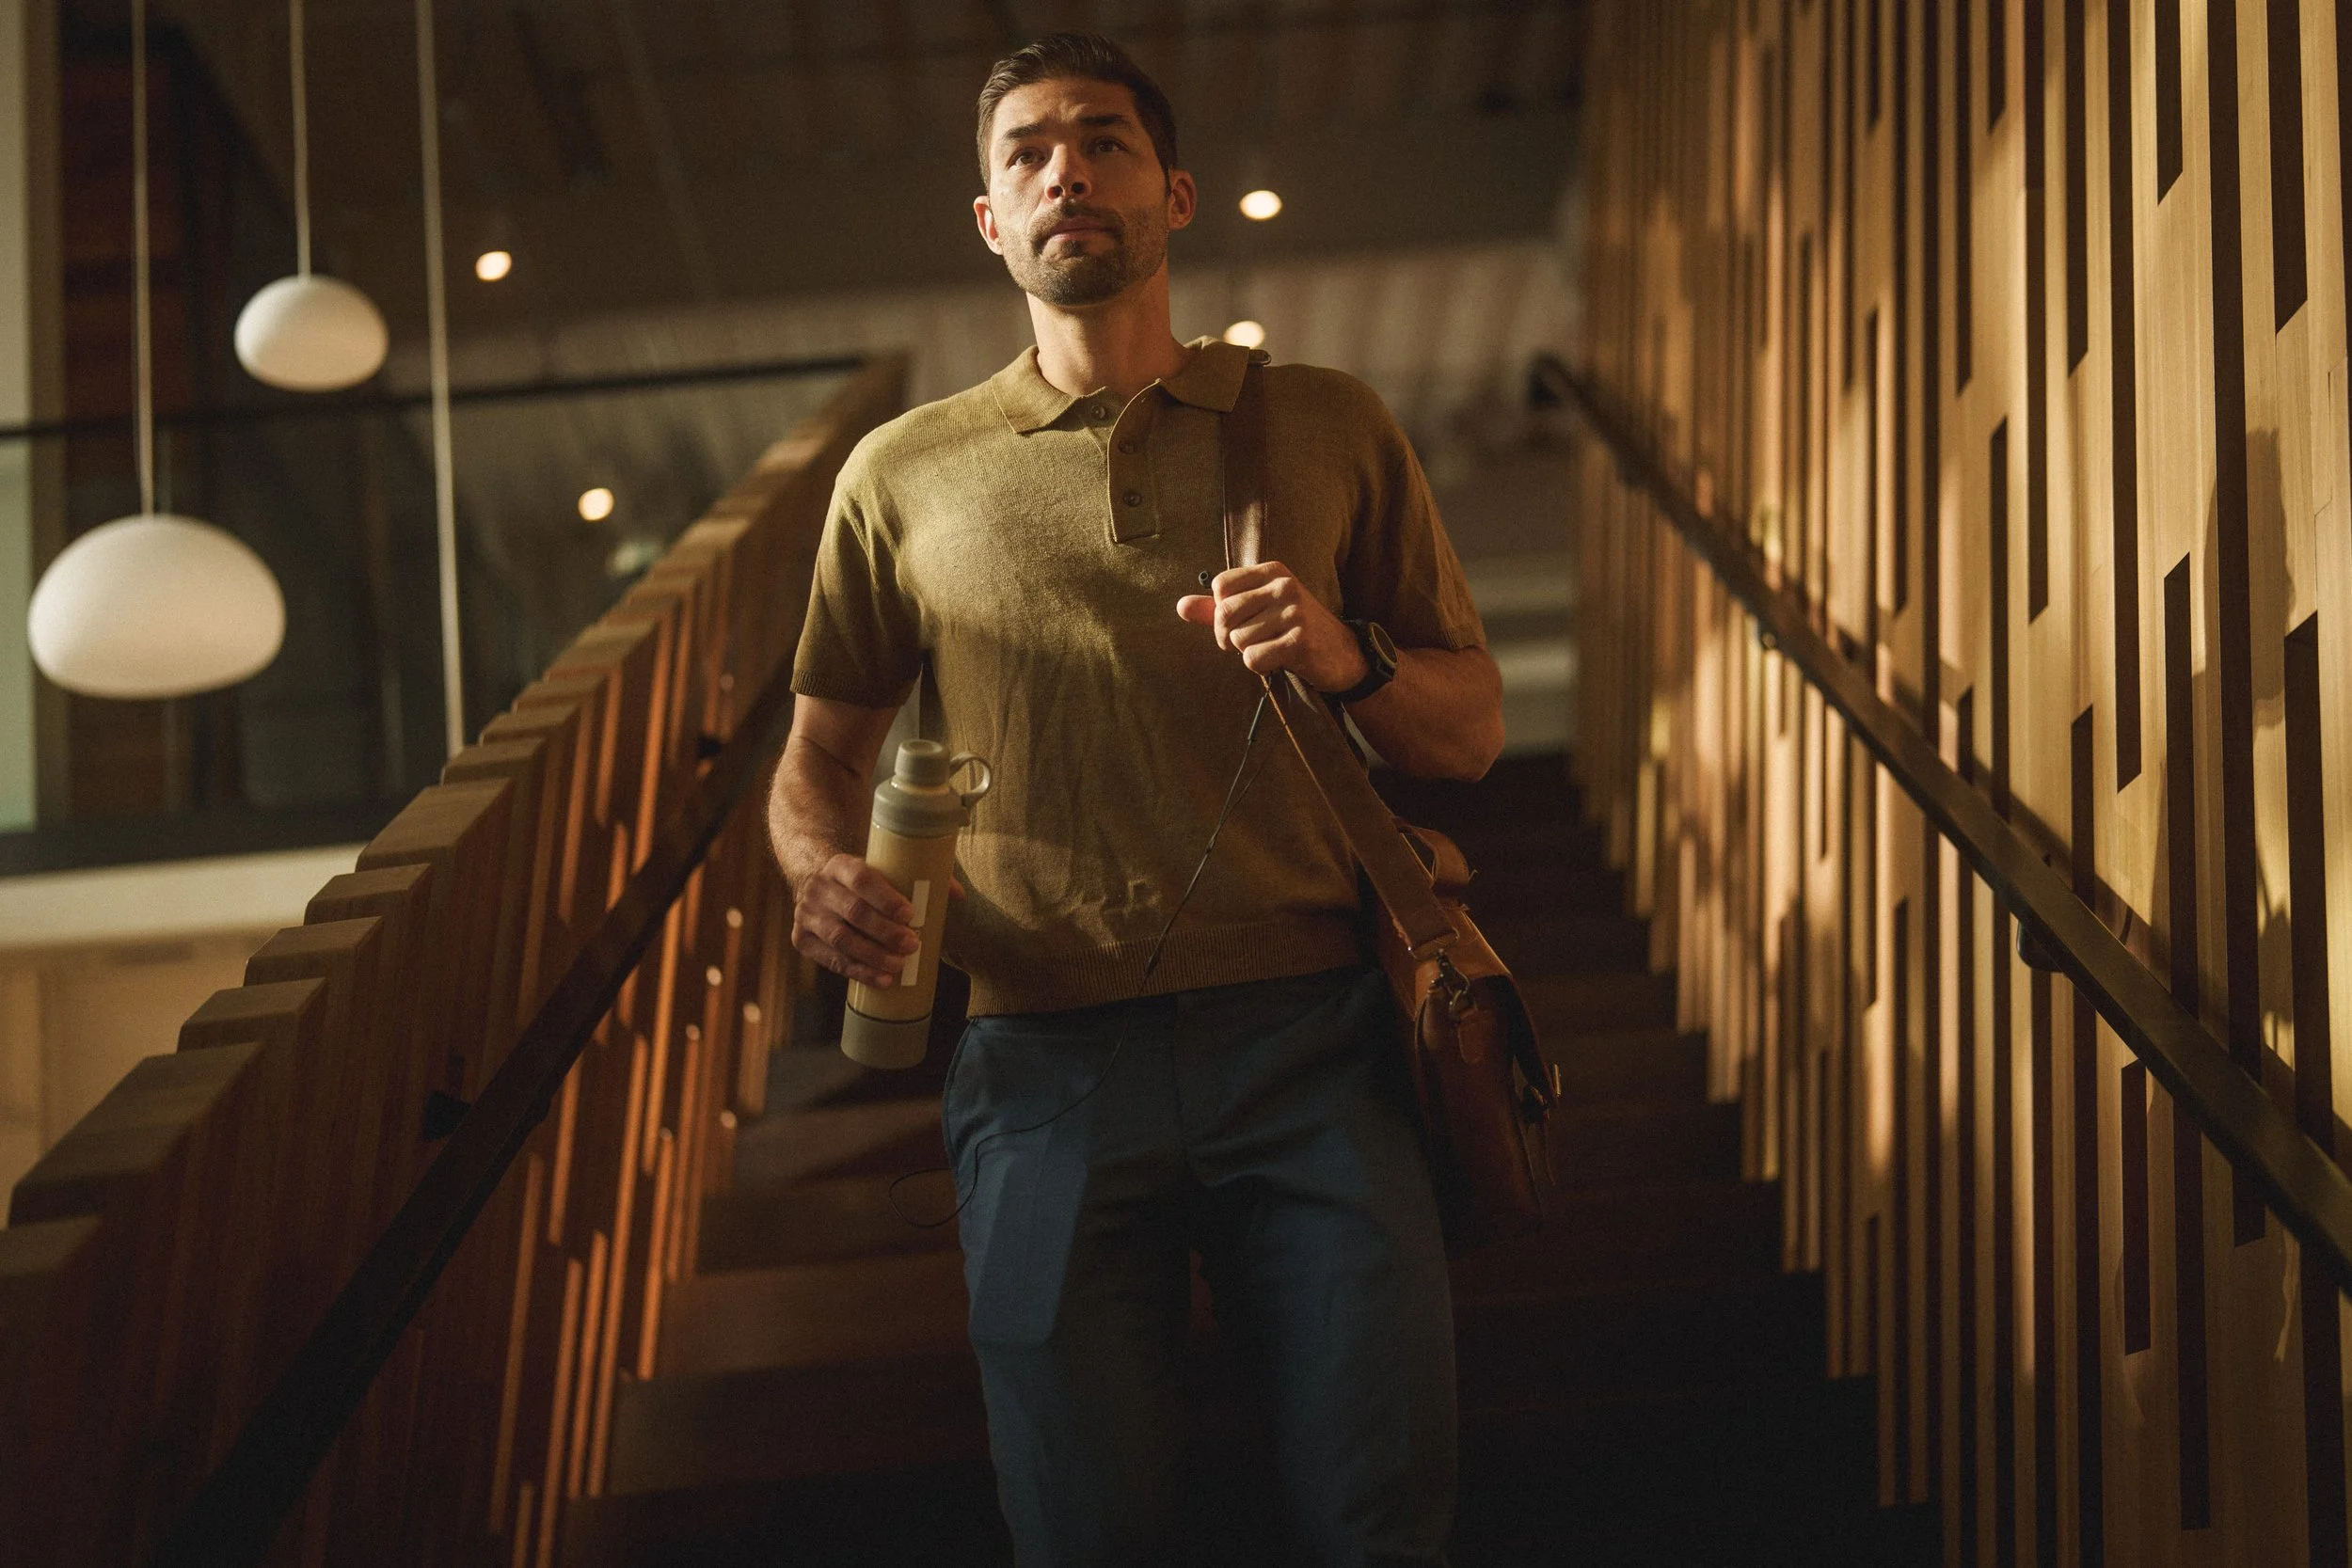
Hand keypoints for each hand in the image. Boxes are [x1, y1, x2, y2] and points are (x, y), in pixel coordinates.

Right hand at [790, 853, 964, 987]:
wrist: (818, 885)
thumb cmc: (864, 881)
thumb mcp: (884, 869)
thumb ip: (921, 876)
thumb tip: (957, 895)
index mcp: (839, 865)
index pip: (861, 879)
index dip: (885, 898)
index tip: (910, 914)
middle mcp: (817, 888)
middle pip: (853, 912)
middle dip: (885, 932)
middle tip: (912, 944)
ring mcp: (806, 915)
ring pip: (840, 939)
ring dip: (872, 956)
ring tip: (900, 966)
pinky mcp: (801, 939)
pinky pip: (831, 960)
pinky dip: (858, 972)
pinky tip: (882, 979)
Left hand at [1174, 561, 1369, 691]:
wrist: (1342, 653)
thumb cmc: (1294, 629)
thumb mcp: (1259, 610)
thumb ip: (1218, 608)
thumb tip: (1180, 606)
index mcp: (1272, 571)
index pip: (1220, 587)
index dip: (1220, 611)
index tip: (1239, 622)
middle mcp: (1283, 586)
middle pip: (1224, 614)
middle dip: (1227, 637)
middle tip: (1247, 643)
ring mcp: (1294, 612)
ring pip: (1239, 640)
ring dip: (1248, 653)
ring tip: (1270, 648)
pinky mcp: (1299, 641)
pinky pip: (1254, 659)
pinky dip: (1259, 666)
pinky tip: (1278, 660)